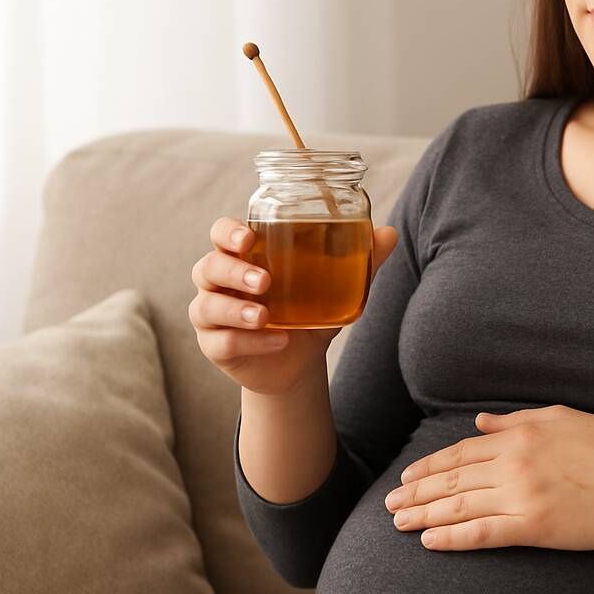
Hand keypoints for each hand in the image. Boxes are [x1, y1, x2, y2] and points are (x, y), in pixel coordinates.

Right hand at [189, 215, 398, 396]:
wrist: (300, 361)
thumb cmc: (309, 309)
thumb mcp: (335, 285)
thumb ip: (358, 260)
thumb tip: (388, 233)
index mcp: (245, 256)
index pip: (221, 233)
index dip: (227, 232)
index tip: (248, 238)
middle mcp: (220, 281)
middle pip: (208, 267)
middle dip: (233, 272)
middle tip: (264, 281)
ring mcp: (212, 315)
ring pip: (205, 306)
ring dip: (234, 310)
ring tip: (265, 317)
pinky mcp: (215, 347)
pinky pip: (221, 343)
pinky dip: (249, 342)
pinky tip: (278, 342)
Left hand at [383, 404, 593, 551]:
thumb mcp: (562, 418)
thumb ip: (517, 419)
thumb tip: (481, 421)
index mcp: (520, 434)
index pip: (463, 450)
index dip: (431, 464)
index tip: (409, 475)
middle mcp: (514, 462)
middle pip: (453, 477)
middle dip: (417, 491)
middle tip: (389, 503)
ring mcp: (523, 495)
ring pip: (460, 505)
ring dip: (425, 515)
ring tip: (399, 523)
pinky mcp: (535, 527)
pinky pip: (484, 533)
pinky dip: (454, 538)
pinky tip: (432, 541)